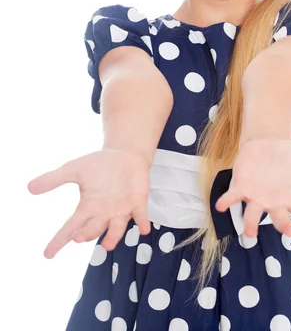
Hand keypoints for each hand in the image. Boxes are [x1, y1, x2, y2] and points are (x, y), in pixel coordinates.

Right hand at [27, 149, 150, 258]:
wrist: (124, 154)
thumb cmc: (99, 165)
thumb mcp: (74, 169)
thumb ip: (54, 179)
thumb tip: (29, 187)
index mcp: (88, 207)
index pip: (71, 227)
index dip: (59, 240)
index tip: (48, 254)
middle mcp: (104, 213)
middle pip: (93, 229)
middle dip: (86, 234)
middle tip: (78, 237)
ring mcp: (122, 209)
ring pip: (117, 228)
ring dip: (113, 236)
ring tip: (107, 244)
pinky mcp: (138, 202)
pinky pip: (141, 215)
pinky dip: (142, 222)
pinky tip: (144, 228)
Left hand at [215, 138, 290, 243]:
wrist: (266, 143)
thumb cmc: (289, 156)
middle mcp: (274, 202)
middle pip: (280, 220)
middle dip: (284, 226)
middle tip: (290, 232)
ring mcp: (257, 197)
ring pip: (253, 215)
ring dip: (251, 224)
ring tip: (250, 232)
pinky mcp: (241, 187)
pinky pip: (233, 198)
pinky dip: (226, 202)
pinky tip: (221, 206)